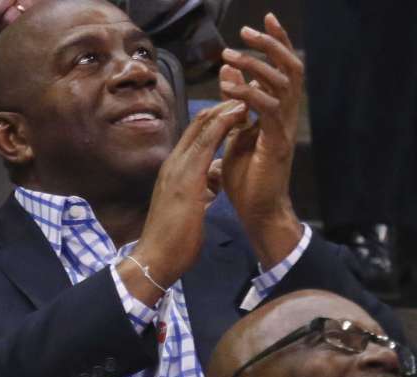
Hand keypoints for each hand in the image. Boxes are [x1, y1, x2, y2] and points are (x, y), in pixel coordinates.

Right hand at [118, 101, 247, 305]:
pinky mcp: (186, 177)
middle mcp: (174, 164)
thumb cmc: (172, 239)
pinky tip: (240, 113)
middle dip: (221, 107)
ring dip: (225, 109)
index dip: (215, 120)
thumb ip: (197, 191)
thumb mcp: (188, 207)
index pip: (194, 137)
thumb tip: (209, 185)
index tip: (235, 110)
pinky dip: (224, 124)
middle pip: (198, 125)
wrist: (156, 258)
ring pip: (202, 127)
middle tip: (243, 95)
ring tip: (246, 96)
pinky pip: (207, 141)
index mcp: (174, 171)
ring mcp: (178, 168)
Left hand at [217, 13, 303, 265]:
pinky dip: (250, 96)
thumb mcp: (234, 134)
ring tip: (232, 55)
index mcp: (275, 113)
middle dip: (271, 45)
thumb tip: (228, 74)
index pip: (280, 70)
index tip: (260, 22)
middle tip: (249, 28)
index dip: (273, 45)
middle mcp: (284, 116)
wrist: (257, 211)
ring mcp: (283, 129)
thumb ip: (234, 105)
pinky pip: (268, 112)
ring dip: (256, 66)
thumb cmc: (246, 177)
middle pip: (289, 69)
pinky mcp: (277, 144)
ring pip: (281, 85)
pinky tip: (233, 88)